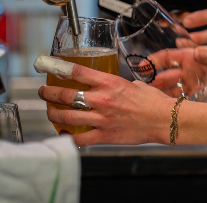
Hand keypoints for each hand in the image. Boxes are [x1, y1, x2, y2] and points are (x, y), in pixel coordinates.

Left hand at [38, 63, 170, 146]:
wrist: (163, 120)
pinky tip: (63, 134)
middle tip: (43, 92)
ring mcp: (101, 119)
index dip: (59, 68)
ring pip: (67, 117)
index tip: (50, 67)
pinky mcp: (104, 135)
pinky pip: (79, 139)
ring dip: (53, 114)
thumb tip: (109, 87)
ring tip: (49, 112)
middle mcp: (101, 100)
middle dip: (49, 93)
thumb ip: (116, 85)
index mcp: (109, 83)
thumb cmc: (153, 101)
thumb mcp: (132, 84)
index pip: (77, 72)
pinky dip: (67, 137)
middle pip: (65, 95)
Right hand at [145, 46, 206, 105]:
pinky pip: (181, 107)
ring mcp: (194, 89)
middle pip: (165, 76)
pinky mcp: (199, 104)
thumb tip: (199, 52)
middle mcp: (191, 73)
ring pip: (170, 92)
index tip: (144, 65)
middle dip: (153, 81)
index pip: (169, 57)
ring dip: (160, 96)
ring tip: (151, 100)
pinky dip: (172, 109)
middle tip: (145, 87)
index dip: (155, 61)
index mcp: (194, 58)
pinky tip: (165, 112)